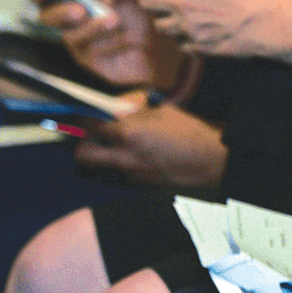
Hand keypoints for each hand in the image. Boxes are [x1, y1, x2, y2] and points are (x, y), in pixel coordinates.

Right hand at [41, 0, 183, 88]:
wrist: (163, 45)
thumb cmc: (142, 13)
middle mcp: (72, 18)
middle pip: (49, 15)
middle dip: (60, 11)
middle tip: (80, 10)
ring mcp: (78, 40)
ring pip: (71, 34)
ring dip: (91, 27)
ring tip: (114, 20)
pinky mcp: (89, 60)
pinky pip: (90, 51)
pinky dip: (108, 43)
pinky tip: (127, 39)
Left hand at [73, 96, 226, 187]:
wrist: (209, 161)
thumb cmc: (190, 132)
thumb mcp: (164, 111)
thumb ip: (139, 111)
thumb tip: (122, 109)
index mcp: (129, 133)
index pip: (92, 126)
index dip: (85, 119)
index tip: (85, 114)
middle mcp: (123, 156)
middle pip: (83, 155)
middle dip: (82, 143)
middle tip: (93, 134)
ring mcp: (129, 172)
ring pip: (101, 165)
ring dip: (104, 153)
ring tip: (120, 143)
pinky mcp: (138, 183)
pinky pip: (121, 170)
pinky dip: (124, 161)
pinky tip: (142, 153)